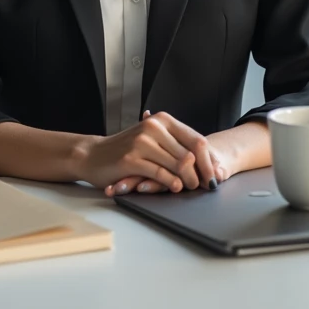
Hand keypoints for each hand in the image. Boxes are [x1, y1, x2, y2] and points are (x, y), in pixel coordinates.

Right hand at [99, 111, 225, 197]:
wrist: (94, 155)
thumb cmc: (127, 150)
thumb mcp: (153, 140)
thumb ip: (177, 147)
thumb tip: (209, 164)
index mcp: (163, 120)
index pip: (196, 140)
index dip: (208, 161)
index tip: (214, 175)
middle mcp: (154, 127)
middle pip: (190, 154)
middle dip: (201, 174)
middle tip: (204, 186)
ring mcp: (142, 142)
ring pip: (178, 164)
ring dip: (187, 180)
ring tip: (188, 188)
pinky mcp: (132, 159)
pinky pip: (160, 173)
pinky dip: (170, 182)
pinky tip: (174, 187)